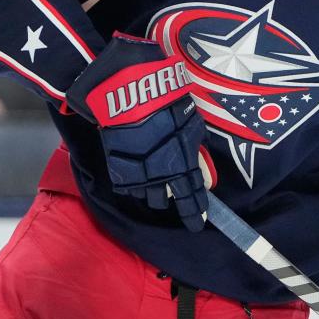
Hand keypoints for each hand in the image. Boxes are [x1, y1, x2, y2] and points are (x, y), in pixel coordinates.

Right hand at [65, 34, 214, 230]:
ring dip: (153, 190)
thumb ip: (195, 148)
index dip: (196, 213)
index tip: (199, 222)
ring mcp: (136, 176)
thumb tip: (200, 165)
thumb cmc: (165, 104)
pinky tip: (139, 170)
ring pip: (147, 196)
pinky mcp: (118, 170)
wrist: (126, 95)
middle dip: (173, 199)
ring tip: (156, 179)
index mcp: (181, 167)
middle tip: (175, 192)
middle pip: (167, 202)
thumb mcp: (191, 123)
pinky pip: (130, 186)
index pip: (191, 199)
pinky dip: (136, 182)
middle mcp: (159, 178)